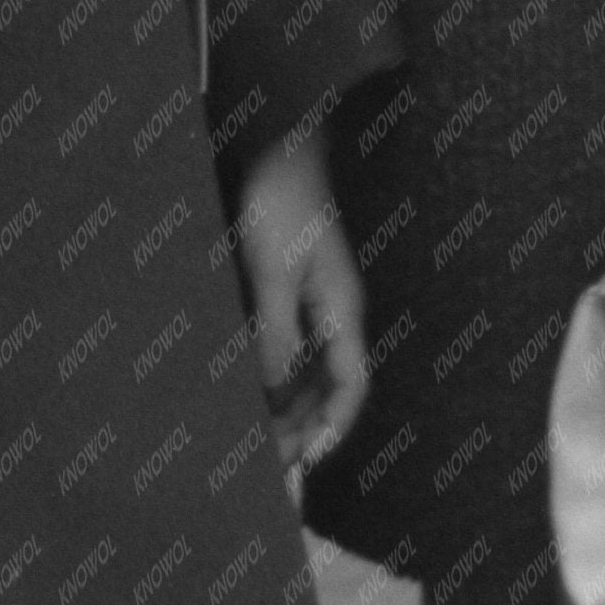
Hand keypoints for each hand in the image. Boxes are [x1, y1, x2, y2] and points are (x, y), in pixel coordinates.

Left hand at [233, 130, 367, 473]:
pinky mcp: (292, 288)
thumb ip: (277, 332)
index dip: (334, 426)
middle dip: (305, 425)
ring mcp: (314, 300)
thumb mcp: (275, 270)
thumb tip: (274, 391)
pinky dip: (275, 373)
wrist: (279, 143)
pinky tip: (251, 388)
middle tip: (270, 459)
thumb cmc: (283, 200)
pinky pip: (291, 345)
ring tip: (258, 436)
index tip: (305, 460)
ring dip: (288, 403)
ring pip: (309, 369)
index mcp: (343, 308)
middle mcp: (334, 311)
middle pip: (330, 385)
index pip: (353, 384)